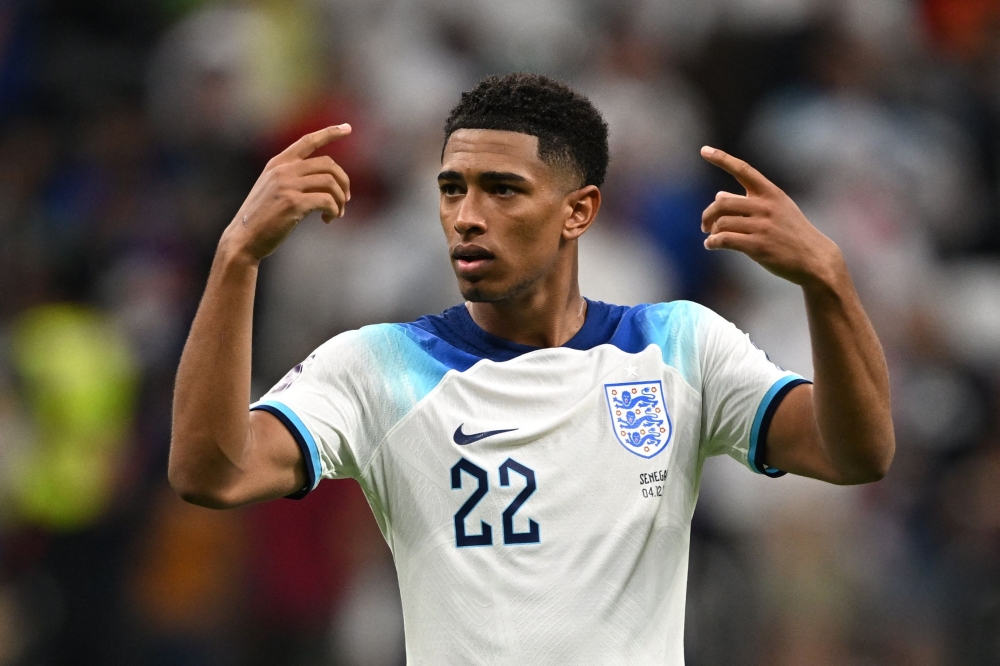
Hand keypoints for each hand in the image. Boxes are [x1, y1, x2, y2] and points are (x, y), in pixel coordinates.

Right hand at [221, 124, 352, 261]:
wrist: (243, 238)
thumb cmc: (261, 218)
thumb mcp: (272, 189)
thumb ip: (293, 178)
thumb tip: (327, 181)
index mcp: (278, 163)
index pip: (308, 141)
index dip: (330, 133)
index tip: (348, 128)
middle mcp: (283, 170)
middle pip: (328, 164)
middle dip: (344, 182)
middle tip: (346, 199)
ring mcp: (287, 185)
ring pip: (330, 183)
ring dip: (340, 200)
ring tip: (337, 213)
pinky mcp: (293, 203)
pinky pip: (327, 201)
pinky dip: (334, 210)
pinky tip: (328, 219)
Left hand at [700, 146, 843, 287]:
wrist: (814, 258)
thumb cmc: (791, 233)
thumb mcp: (776, 210)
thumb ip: (749, 201)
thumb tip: (718, 195)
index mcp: (771, 193)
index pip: (743, 170)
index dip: (722, 159)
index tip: (704, 150)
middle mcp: (766, 206)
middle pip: (722, 202)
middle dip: (708, 214)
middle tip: (704, 225)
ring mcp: (763, 226)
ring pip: (722, 223)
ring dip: (712, 231)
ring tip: (711, 238)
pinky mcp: (758, 246)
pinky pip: (725, 240)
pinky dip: (713, 242)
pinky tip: (711, 245)